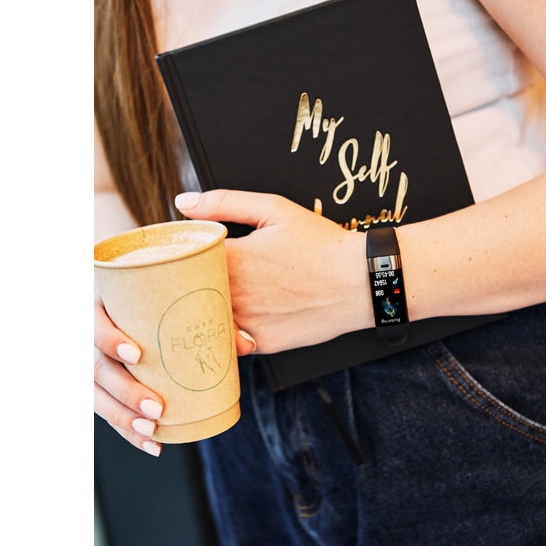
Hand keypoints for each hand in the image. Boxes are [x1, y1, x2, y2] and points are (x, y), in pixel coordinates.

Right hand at [94, 292, 257, 455]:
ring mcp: (94, 364)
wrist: (144, 302)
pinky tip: (153, 445)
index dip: (110, 340)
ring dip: (123, 418)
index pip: (95, 323)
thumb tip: (247, 344)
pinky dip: (129, 433)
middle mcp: (92, 337)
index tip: (136, 355)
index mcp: (105, 306)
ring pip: (96, 396)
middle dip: (125, 392)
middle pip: (96, 368)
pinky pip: (108, 413)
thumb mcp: (184, 301)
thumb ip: (214, 318)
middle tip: (157, 408)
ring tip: (153, 431)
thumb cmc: (163, 298)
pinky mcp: (102, 388)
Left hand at [176, 190, 368, 353]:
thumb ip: (225, 203)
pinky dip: (231, 332)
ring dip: (208, 310)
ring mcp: (248, 322)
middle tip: (198, 277)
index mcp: (232, 258)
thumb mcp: (275, 209)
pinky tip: (243, 318)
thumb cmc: (321, 244)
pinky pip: (233, 342)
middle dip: (191, 284)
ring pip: (209, 319)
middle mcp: (234, 293)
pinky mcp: (263, 343)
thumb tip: (183, 202)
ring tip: (222, 298)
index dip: (183, 256)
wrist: (362, 282)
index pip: (184, 258)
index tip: (188, 254)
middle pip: (191, 292)